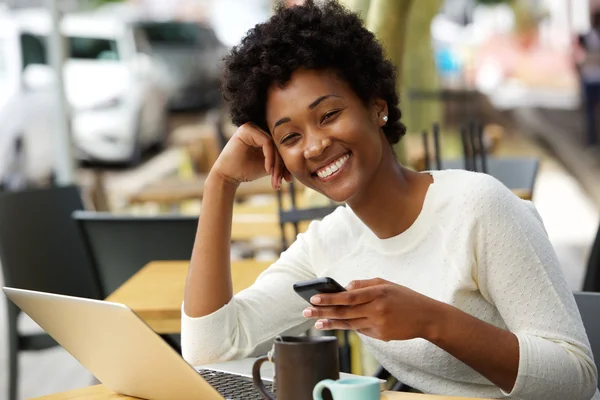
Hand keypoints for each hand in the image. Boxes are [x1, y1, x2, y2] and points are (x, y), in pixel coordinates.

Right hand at [211, 123, 290, 189]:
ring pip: (274, 144)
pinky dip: (269, 157)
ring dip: (277, 164)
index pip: (281, 147)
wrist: (229, 177)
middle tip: (283, 181)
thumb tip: (302, 159)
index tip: (288, 180)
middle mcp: (259, 127)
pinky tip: (267, 169)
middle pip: (279, 145)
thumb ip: (282, 159)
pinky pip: (266, 142)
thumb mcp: (270, 165)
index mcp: (264, 135)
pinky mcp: (247, 128)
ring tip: (275, 179)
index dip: (286, 163)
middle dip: (282, 165)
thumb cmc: (248, 170)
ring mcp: (252, 126)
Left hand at [302, 278, 440, 341]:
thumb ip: (364, 284)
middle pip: (344, 312)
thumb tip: (344, 287)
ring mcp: (379, 324)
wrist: (426, 317)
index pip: (348, 296)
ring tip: (316, 322)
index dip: (330, 298)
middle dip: (323, 312)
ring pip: (349, 324)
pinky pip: (361, 330)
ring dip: (331, 323)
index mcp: (378, 292)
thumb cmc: (404, 297)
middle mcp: (377, 309)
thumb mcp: (386, 283)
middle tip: (306, 311)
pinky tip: (336, 324)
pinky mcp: (381, 335)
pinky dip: (348, 326)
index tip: (314, 298)